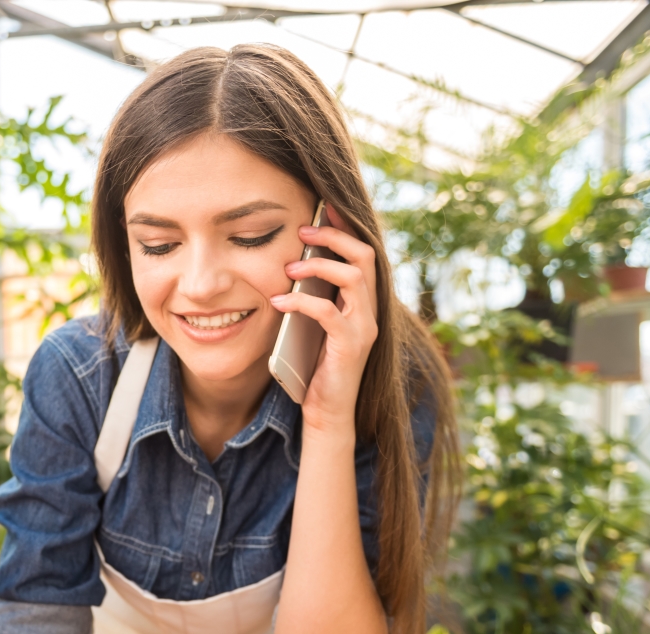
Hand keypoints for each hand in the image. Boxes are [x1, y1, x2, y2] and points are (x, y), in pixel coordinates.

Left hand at [270, 205, 379, 435]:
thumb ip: (313, 296)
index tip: (325, 206)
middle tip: (302, 231)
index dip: (347, 226)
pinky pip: (329, 312)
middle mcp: (370, 309)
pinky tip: (279, 301)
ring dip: (319, 266)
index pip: (363, 251)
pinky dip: (301, 301)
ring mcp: (364, 327)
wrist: (326, 410)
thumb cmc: (316, 366)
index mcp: (363, 301)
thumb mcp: (314, 324)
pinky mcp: (350, 345)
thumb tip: (291, 264)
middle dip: (334, 236)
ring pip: (354, 277)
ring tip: (288, 267)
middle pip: (364, 255)